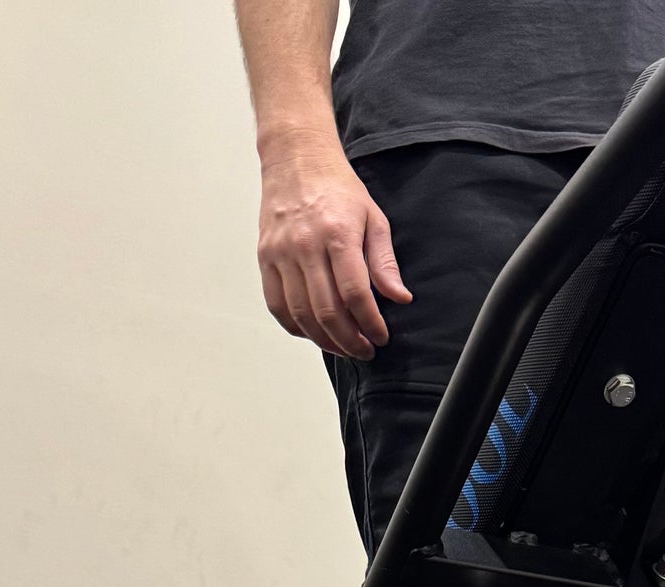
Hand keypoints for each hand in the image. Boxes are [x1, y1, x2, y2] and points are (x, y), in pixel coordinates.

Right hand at [255, 132, 411, 358]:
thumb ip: (384, 262)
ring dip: (324, 340)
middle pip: (327, 311)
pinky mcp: (265, 256)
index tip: (381, 337)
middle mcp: (305, 245)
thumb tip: (399, 298)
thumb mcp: (373, 218)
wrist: (296, 158)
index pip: (355, 294)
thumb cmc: (338, 188)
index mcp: (337, 235)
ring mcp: (281, 252)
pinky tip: (314, 333)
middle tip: (364, 350)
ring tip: (343, 347)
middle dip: (350, 340)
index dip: (371, 323)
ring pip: (301, 314)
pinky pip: (276, 304)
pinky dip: (295, 326)